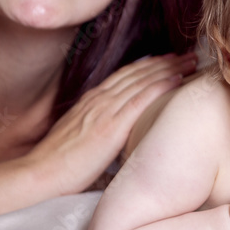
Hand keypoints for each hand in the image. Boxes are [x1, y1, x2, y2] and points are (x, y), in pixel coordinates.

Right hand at [27, 53, 195, 193]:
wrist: (39, 175)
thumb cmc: (58, 165)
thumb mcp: (78, 138)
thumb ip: (96, 128)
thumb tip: (111, 133)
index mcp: (91, 102)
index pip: (125, 76)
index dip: (148, 65)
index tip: (167, 59)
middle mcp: (99, 100)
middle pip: (138, 73)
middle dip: (165, 62)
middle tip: (188, 54)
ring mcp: (104, 111)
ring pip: (143, 81)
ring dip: (169, 68)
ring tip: (190, 60)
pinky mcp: (110, 126)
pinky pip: (140, 100)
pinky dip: (160, 86)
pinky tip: (177, 79)